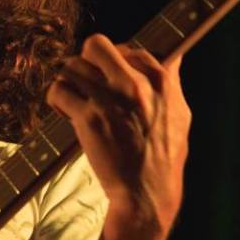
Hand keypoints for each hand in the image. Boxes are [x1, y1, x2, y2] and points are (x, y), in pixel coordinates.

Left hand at [46, 36, 189, 237]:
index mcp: (161, 80)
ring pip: (72, 67)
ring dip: (70, 82)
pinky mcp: (88, 117)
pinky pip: (59, 90)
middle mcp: (134, 84)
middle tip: (87, 80)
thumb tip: (172, 61)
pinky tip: (66, 111)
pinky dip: (57, 99)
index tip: (111, 76)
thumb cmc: (165, 159)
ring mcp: (109, 99)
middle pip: (96, 45)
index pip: (130, 48)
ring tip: (75, 99)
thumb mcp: (181, 115)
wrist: (147, 193)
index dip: (117, 62)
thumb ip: (172, 85)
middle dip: (87, 61)